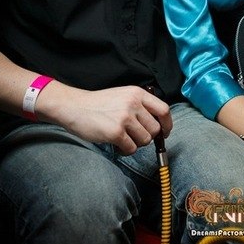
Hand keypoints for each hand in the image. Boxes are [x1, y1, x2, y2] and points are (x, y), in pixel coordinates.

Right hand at [37, 82, 172, 154]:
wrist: (75, 107)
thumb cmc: (99, 103)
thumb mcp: (123, 96)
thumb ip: (139, 105)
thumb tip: (158, 124)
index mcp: (137, 93)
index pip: (163, 110)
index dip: (167, 124)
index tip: (164, 132)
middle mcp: (133, 104)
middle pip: (155, 128)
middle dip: (148, 137)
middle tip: (135, 137)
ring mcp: (125, 118)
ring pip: (145, 140)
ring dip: (136, 144)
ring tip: (124, 139)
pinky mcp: (116, 132)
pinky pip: (132, 148)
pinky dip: (126, 150)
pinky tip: (117, 144)